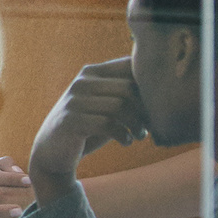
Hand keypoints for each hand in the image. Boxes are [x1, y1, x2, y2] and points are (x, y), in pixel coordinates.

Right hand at [34, 58, 150, 167]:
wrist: (53, 151)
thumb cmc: (89, 127)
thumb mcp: (106, 106)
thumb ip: (126, 94)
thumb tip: (164, 91)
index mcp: (92, 72)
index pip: (129, 67)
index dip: (148, 86)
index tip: (155, 106)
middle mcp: (81, 83)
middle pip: (127, 88)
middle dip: (144, 109)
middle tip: (148, 126)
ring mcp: (74, 101)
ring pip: (119, 106)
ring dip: (136, 124)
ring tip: (139, 135)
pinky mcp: (70, 121)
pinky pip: (107, 124)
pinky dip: (123, 135)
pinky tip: (126, 142)